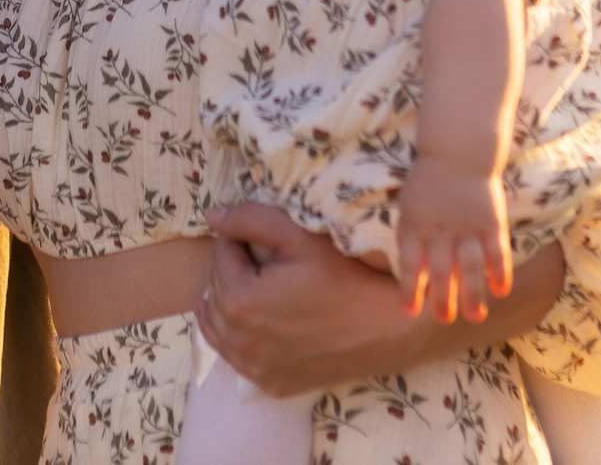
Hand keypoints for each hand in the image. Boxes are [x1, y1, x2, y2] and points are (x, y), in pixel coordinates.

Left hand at [195, 202, 563, 397]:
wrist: (387, 328)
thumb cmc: (347, 276)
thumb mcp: (299, 237)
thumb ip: (251, 219)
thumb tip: (213, 215)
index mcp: (240, 302)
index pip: (221, 253)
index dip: (243, 237)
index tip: (270, 238)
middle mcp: (239, 342)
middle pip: (215, 289)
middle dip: (235, 268)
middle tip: (269, 259)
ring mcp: (254, 369)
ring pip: (218, 326)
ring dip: (229, 302)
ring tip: (260, 284)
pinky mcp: (270, 384)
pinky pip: (237, 357)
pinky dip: (241, 335)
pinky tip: (265, 319)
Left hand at [394, 153, 512, 323]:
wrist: (457, 153)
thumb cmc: (428, 183)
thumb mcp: (408, 207)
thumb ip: (409, 238)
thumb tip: (409, 274)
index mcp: (415, 226)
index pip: (410, 263)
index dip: (410, 288)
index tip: (410, 311)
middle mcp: (440, 230)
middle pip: (441, 271)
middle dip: (443, 299)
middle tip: (446, 319)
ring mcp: (467, 227)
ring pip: (470, 266)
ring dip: (473, 293)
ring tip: (475, 317)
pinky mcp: (491, 222)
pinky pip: (497, 251)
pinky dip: (499, 272)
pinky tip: (500, 291)